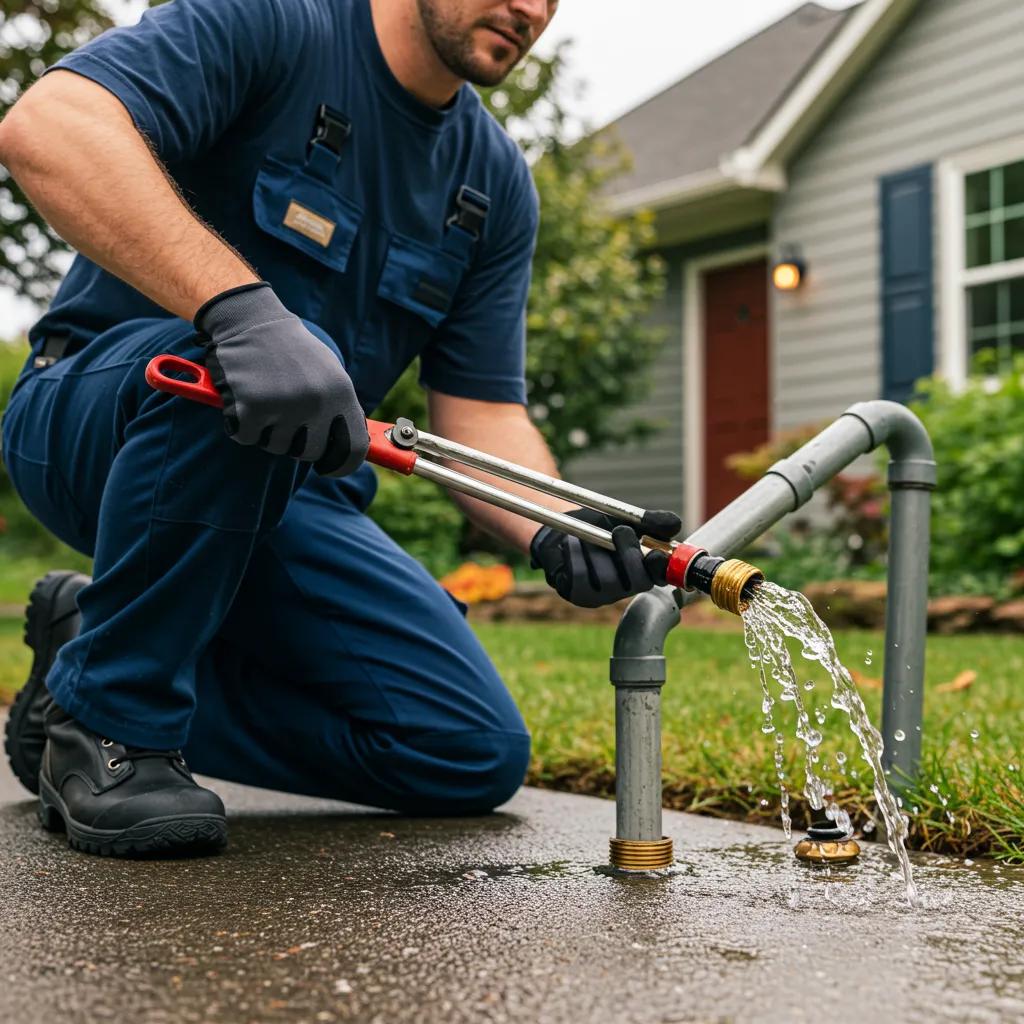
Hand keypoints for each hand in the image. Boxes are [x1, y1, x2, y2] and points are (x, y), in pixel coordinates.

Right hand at [194, 283, 368, 476]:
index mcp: (340, 393)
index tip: (329, 468)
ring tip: (265, 396)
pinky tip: (243, 397)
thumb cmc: (291, 351)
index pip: (353, 449)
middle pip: (309, 452)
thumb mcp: (328, 374)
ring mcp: (284, 406)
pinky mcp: (250, 407)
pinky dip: (240, 423)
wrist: (251, 320)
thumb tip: (355, 448)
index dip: (341, 465)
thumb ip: (339, 409)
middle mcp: (316, 402)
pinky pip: (246, 437)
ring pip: (276, 446)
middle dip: (295, 442)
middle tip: (283, 417)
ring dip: (267, 430)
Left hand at [529, 507, 681, 608]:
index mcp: (642, 571)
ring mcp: (601, 595)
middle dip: (630, 555)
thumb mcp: (625, 519)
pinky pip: (579, 576)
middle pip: (638, 582)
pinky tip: (571, 542)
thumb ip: (650, 522)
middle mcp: (624, 589)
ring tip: (586, 535)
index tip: (657, 553)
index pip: (661, 577)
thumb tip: (674, 525)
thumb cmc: (596, 528)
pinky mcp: (577, 594)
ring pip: (607, 578)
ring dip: (597, 549)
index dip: (661, 568)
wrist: (558, 532)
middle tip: (619, 531)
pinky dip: (576, 554)